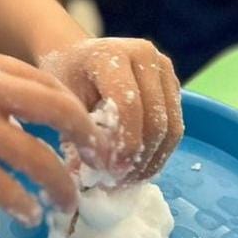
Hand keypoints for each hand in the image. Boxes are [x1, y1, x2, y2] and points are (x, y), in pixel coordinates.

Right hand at [0, 50, 102, 224]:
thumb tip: (29, 121)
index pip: (48, 82)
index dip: (74, 108)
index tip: (85, 130)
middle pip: (56, 110)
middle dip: (84, 136)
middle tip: (96, 158)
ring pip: (36, 157)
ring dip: (60, 183)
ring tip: (67, 199)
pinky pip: (3, 187)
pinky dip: (23, 204)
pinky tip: (29, 212)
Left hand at [39, 37, 181, 183]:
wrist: (77, 54)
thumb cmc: (65, 76)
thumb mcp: (62, 100)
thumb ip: (76, 133)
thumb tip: (85, 178)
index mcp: (112, 54)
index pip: (129, 106)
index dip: (123, 145)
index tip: (109, 173)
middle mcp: (144, 55)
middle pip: (156, 120)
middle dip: (139, 159)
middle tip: (118, 183)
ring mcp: (163, 67)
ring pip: (172, 128)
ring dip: (153, 161)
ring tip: (128, 180)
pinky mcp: (173, 82)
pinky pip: (175, 127)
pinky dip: (159, 152)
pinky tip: (137, 166)